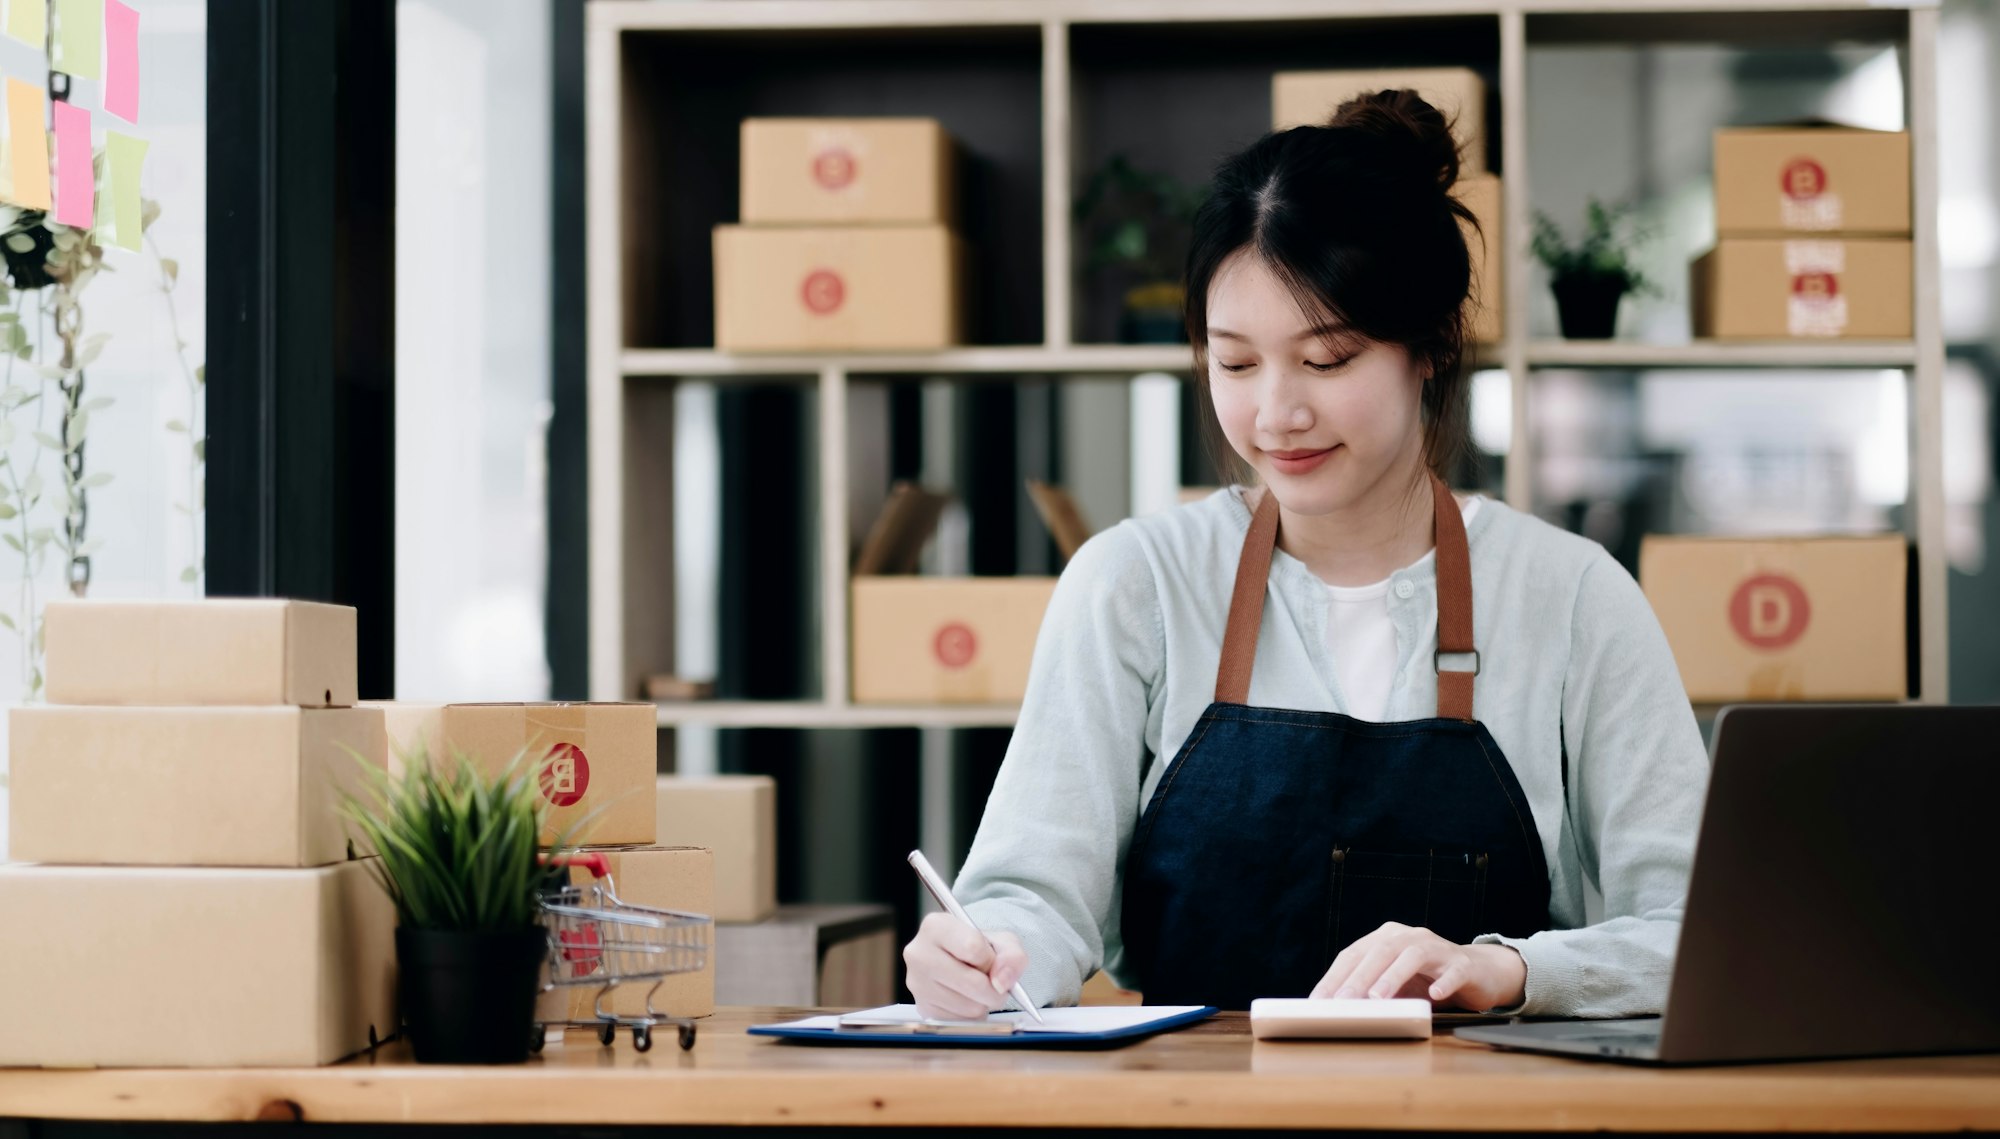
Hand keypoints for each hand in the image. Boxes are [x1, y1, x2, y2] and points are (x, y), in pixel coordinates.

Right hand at [903, 912, 1029, 1020]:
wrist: (958, 961)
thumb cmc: (978, 948)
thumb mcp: (1002, 941)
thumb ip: (1012, 955)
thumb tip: (1002, 983)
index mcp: (936, 926)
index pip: (973, 948)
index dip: (991, 960)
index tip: (991, 960)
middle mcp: (919, 953)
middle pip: (972, 982)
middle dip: (993, 988)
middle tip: (994, 983)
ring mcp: (917, 983)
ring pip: (968, 1007)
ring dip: (983, 1003)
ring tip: (977, 989)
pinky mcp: (922, 1008)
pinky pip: (961, 1021)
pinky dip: (972, 1015)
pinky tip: (966, 999)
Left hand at [1309, 922, 1525, 1011]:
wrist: (1479, 972)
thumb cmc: (1428, 980)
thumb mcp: (1396, 985)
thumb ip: (1372, 992)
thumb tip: (1339, 1012)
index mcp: (1387, 938)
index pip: (1354, 954)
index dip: (1334, 976)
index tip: (1318, 1001)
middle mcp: (1410, 937)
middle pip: (1380, 952)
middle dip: (1358, 977)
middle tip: (1342, 1001)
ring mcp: (1438, 948)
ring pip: (1412, 956)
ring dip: (1393, 976)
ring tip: (1378, 998)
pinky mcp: (1463, 963)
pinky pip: (1453, 971)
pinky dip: (1443, 982)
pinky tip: (1434, 995)